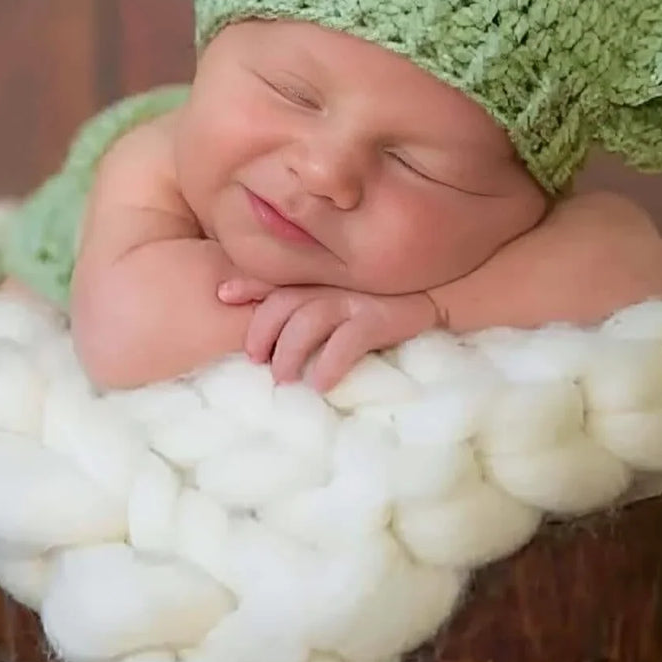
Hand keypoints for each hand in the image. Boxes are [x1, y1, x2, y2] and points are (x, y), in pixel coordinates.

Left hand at [217, 279, 442, 391]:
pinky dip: (330, 363)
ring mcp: (354, 300)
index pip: (275, 279)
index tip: (224, 297)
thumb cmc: (374, 297)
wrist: (436, 292)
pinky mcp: (378, 319)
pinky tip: (319, 385)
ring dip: (290, 352)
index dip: (247, 286)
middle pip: (284, 302)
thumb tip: (228, 293)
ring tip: (283, 379)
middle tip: (257, 360)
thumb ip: (289, 292)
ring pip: (309, 320)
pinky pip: (348, 342)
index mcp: (318, 276)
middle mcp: (331, 283)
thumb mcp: (332, 290)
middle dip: (263, 331)